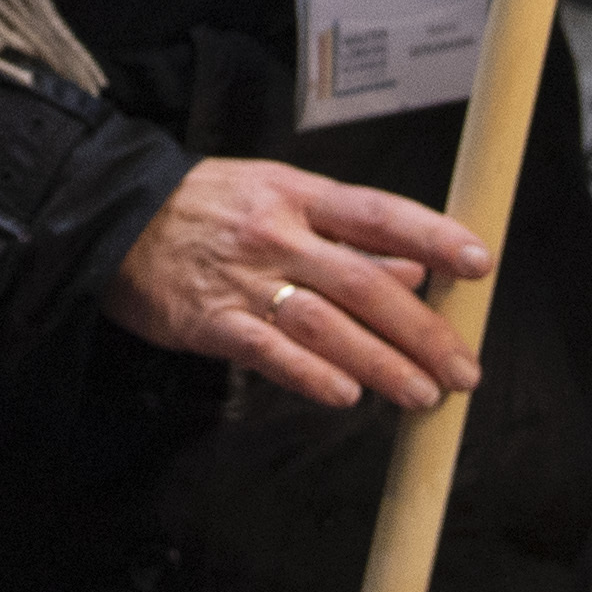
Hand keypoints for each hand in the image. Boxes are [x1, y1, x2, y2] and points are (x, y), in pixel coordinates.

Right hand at [102, 156, 486, 413]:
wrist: (110, 217)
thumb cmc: (204, 208)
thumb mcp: (274, 196)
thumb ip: (344, 235)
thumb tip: (414, 270)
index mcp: (297, 195)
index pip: (377, 213)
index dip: (432, 235)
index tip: (480, 263)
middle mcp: (276, 233)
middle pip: (363, 284)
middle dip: (421, 331)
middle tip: (463, 369)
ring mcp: (242, 278)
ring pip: (325, 324)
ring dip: (381, 363)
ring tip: (424, 395)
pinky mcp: (209, 321)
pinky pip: (267, 352)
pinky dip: (309, 376)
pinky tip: (346, 396)